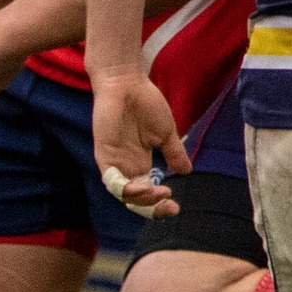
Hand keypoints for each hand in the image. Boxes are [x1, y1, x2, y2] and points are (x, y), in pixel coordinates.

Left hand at [89, 67, 189, 217]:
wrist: (127, 83)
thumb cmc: (145, 104)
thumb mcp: (165, 133)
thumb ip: (174, 153)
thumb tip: (187, 171)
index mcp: (139, 163)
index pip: (147, 193)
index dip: (159, 204)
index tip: (176, 207)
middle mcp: (126, 166)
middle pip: (135, 200)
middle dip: (152, 209)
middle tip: (170, 207)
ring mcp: (114, 162)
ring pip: (123, 194)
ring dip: (141, 200)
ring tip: (158, 194)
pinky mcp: (104, 154)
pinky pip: (111, 180)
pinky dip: (126, 188)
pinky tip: (143, 186)